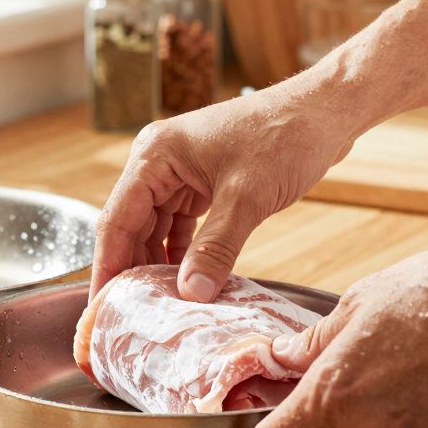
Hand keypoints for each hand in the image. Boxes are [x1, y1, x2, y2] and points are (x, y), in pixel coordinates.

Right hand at [91, 89, 358, 301]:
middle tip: (128, 316)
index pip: (116, 218)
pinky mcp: (202, 182)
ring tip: (154, 306)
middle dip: (130, 269)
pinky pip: (180, 225)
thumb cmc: (286, 137)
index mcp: (155, 155)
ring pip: (155, 227)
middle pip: (130, 225)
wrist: (325, 111)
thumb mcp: (247, 198)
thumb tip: (190, 294)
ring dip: (156, 264)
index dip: (108, 265)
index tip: (102, 307)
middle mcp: (159, 161)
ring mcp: (180, 172)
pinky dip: (181, 252)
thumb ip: (215, 248)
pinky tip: (184, 281)